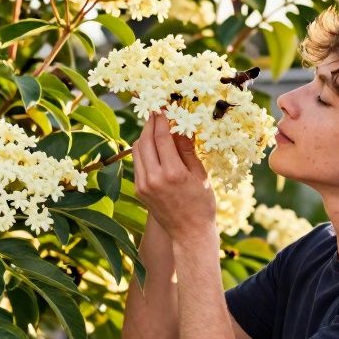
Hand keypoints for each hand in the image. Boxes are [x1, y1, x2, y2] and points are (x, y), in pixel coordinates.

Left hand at [133, 112, 216, 240]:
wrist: (189, 233)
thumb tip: (183, 125)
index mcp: (172, 173)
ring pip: (137, 150)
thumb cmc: (202, 204)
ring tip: (156, 127)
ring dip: (145, 135)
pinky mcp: (139, 190)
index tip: (164, 105)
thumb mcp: (200, 174)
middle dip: (151, 123)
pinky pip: (137, 163)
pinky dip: (143, 150)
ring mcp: (143, 185)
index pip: (162, 137)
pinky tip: (153, 146)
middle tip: (158, 111)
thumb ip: (188, 149)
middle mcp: (154, 178)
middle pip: (145, 140)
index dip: (162, 118)